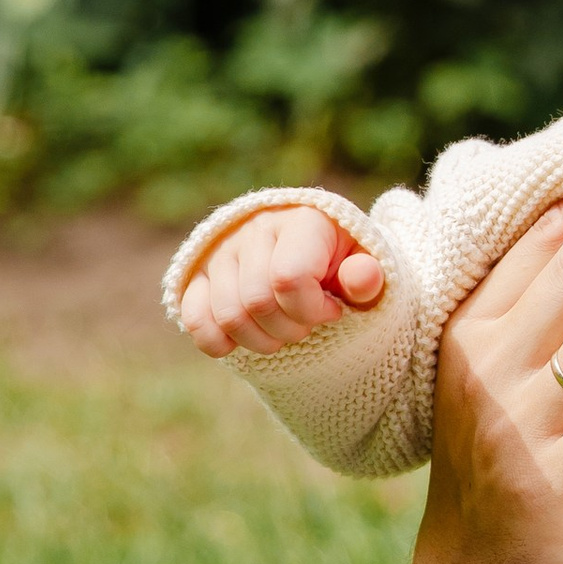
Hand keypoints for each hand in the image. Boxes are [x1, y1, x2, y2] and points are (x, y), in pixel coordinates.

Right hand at [179, 205, 384, 358]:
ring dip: (261, 341)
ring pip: (228, 316)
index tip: (332, 311)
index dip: (312, 310)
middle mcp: (255, 229)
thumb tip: (362, 278)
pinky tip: (246, 341)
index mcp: (301, 220)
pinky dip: (220, 343)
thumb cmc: (342, 265)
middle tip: (308, 326)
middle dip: (290, 330)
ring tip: (283, 331)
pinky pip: (195, 318)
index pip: (289, 279)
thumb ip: (367, 276)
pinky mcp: (198, 274)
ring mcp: (222, 251)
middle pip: (257, 302)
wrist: (314, 257)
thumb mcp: (365, 269)